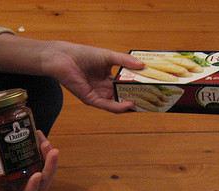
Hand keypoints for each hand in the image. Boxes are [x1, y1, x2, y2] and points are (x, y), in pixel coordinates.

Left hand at [0, 35, 144, 112]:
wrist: (65, 58)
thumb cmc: (84, 54)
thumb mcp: (109, 56)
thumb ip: (125, 61)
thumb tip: (143, 66)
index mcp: (108, 78)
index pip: (125, 85)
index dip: (137, 87)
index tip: (151, 88)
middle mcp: (104, 89)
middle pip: (123, 96)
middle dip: (137, 99)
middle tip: (153, 100)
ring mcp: (99, 95)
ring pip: (117, 104)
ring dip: (130, 105)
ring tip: (144, 105)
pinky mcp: (92, 99)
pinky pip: (107, 106)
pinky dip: (118, 107)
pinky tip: (129, 104)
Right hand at [0, 130, 57, 190]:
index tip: (36, 175)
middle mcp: (15, 187)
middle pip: (40, 186)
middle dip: (48, 170)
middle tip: (52, 151)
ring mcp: (21, 175)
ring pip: (42, 172)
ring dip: (47, 158)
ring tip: (45, 142)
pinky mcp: (22, 163)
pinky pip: (38, 159)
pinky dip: (39, 147)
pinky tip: (37, 134)